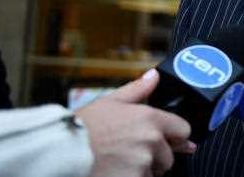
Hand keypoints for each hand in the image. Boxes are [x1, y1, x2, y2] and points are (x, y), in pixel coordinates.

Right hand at [76, 69, 195, 176]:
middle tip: (130, 153)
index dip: (175, 136)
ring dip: (144, 171)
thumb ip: (137, 90)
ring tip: (120, 163)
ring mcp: (143, 164)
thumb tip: (154, 76)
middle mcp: (151, 141)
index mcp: (149, 118)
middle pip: (169, 155)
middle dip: (156, 156)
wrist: (59, 153)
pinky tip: (116, 173)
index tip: (168, 140)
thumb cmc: (81, 128)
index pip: (183, 130)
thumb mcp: (109, 102)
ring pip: (156, 173)